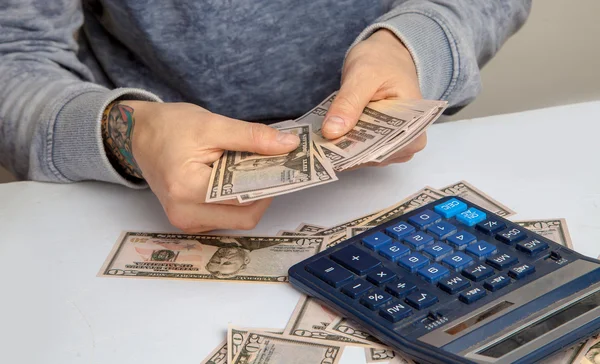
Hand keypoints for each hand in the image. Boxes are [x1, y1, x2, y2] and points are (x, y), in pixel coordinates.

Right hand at [101, 101, 299, 231]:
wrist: (139, 134)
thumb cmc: (170, 127)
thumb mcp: (213, 125)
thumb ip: (253, 137)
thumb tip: (289, 145)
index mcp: (187, 189)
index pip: (245, 198)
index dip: (270, 182)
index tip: (286, 164)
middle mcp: (185, 214)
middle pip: (245, 216)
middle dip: (263, 192)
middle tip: (270, 165)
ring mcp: (186, 222)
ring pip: (238, 220)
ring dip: (250, 197)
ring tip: (248, 169)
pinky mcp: (190, 221)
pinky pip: (226, 219)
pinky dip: (236, 201)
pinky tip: (234, 179)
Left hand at [322, 29, 426, 165]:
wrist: (386, 55)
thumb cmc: (382, 61)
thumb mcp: (363, 75)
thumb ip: (349, 102)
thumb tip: (331, 131)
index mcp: (415, 123)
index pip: (388, 147)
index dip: (359, 151)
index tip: (331, 149)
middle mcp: (408, 140)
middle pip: (375, 155)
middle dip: (347, 152)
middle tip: (319, 146)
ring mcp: (393, 145)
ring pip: (365, 156)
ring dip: (343, 151)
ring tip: (320, 143)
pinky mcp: (379, 143)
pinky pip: (361, 151)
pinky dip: (344, 146)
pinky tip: (328, 140)